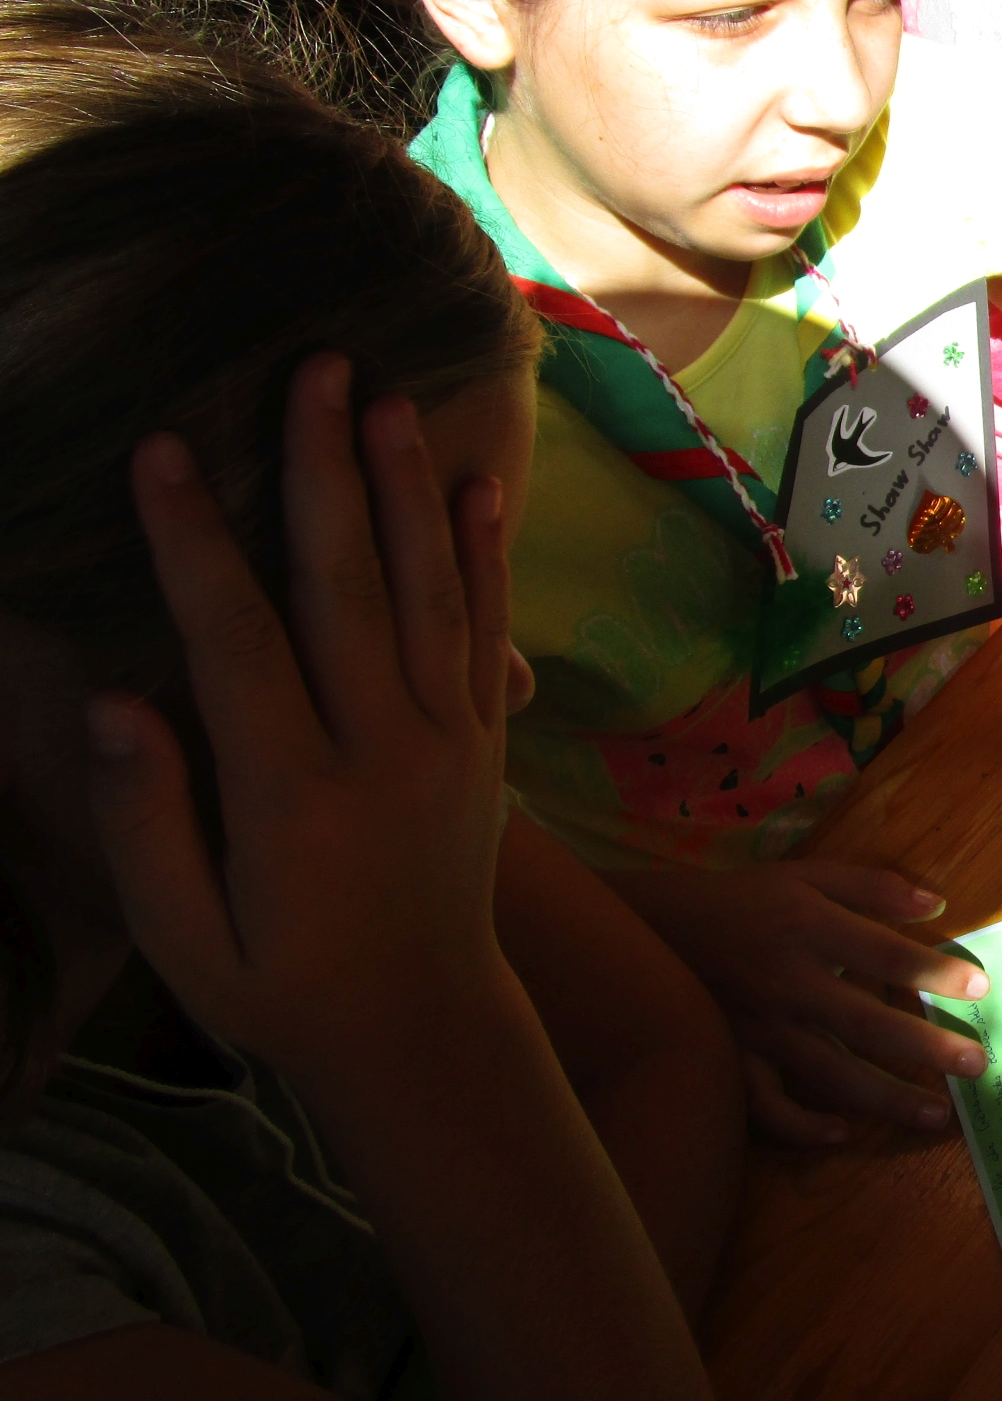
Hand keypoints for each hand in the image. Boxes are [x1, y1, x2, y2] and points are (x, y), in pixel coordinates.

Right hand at [84, 356, 517, 1078]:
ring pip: (428, 591)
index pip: (237, 642)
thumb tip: (114, 702)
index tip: (163, 451)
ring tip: (387, 398)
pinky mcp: (487, 739)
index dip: (197, 543)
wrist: (426, 1031)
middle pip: (349, 586)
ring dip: (407, 490)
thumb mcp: (188, 942)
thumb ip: (149, 825)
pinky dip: (484, 557)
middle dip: (325, 472)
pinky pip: (488, 632)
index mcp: (295, 795)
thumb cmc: (282, 989)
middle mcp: (384, 747)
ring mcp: (449, 737)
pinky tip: (479, 487)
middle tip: (314, 369)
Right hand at [608, 860, 989, 1144]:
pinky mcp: (736, 1060)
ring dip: (886, 1099)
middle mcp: (789, 984)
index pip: (884, 954)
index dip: (935, 971)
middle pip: (867, 1024)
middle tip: (977, 1067)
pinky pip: (769, 1107)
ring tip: (936, 1116)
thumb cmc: (744, 901)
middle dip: (926, 1048)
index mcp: (809, 929)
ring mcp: (761, 1030)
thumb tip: (938, 902)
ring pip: (830, 1075)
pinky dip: (803, 1126)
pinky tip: (842, 1133)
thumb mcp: (806, 875)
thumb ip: (871, 886)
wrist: (654, 928)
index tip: (982, 987)